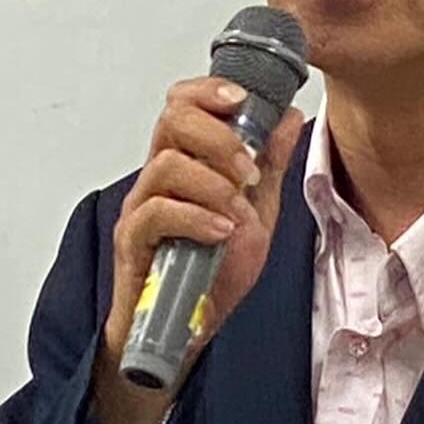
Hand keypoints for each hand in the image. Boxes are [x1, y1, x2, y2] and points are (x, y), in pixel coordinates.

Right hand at [91, 78, 305, 423]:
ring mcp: (143, 208)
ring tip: (239, 208)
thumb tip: (290, 116)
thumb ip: (270, 166)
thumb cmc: (211, 274)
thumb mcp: (257, 214)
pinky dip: (195, 216)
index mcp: (187, 163)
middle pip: (172, 120)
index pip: (183, 103)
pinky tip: (222, 231)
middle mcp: (158, 177)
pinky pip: (157, 213)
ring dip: (213, 180)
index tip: (243, 97)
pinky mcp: (133, 242)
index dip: (209, 90)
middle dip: (219, 135)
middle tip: (249, 167)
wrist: (185, 333)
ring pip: (167, 164)